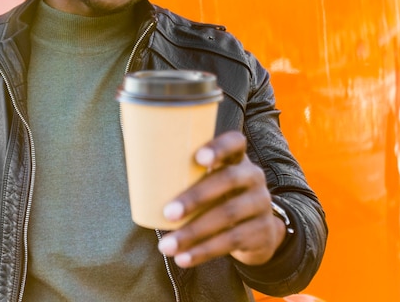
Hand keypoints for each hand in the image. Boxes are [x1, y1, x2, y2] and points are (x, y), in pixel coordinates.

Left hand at [157, 131, 286, 267]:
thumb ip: (185, 173)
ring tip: (166, 245)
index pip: (235, 142)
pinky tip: (184, 258)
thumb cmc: (218, 197)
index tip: (198, 158)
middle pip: (228, 180)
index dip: (219, 147)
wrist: (258, 231)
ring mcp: (261, 203)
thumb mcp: (210, 180)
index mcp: (236, 158)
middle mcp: (253, 176)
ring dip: (194, 232)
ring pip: (228, 215)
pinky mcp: (263, 231)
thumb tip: (137, 169)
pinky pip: (233, 241)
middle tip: (167, 213)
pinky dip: (204, 251)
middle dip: (195, 197)